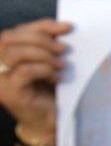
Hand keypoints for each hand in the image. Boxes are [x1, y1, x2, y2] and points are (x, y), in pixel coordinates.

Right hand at [0, 19, 70, 141]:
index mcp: (6, 53)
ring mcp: (0, 79)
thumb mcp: (50, 61)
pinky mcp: (8, 92)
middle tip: (64, 48)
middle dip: (41, 39)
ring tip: (62, 64)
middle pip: (9, 38)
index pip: (18, 30)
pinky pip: (24, 72)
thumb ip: (49, 45)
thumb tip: (64, 27)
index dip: (43, 25)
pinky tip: (57, 77)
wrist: (49, 119)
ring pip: (14, 54)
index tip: (68, 27)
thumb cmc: (50, 89)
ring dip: (44, 55)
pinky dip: (44, 70)